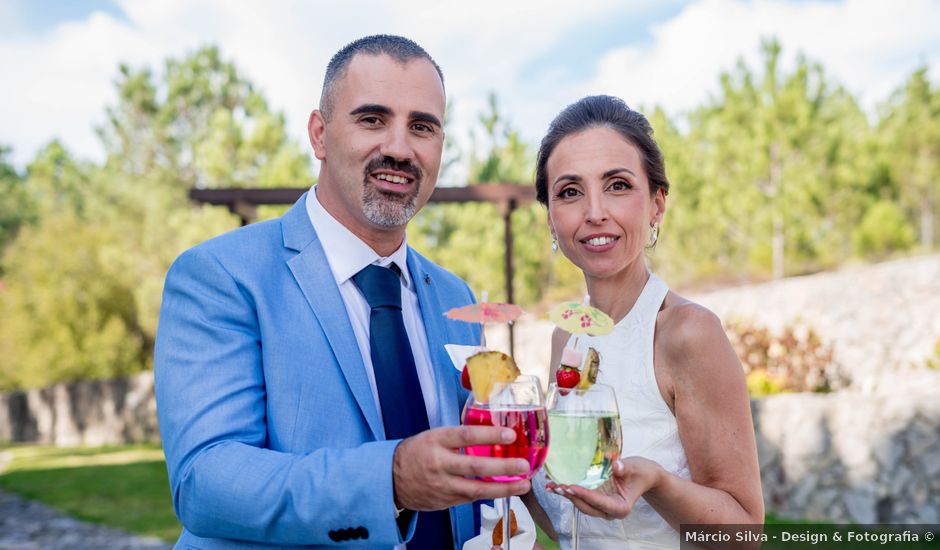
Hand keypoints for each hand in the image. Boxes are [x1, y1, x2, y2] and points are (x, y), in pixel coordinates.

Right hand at [393, 425, 531, 510]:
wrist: (390, 478)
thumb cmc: (416, 452)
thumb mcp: (433, 435)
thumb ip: (459, 436)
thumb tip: (490, 431)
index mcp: (436, 441)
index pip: (465, 436)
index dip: (489, 434)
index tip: (510, 434)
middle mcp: (439, 464)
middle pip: (475, 467)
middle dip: (503, 467)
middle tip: (523, 465)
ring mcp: (442, 485)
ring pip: (476, 490)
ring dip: (504, 488)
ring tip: (523, 484)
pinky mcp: (445, 501)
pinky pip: (471, 498)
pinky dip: (490, 495)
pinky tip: (506, 491)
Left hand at [547, 457, 661, 519]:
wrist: (642, 475)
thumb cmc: (641, 472)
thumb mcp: (636, 467)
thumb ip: (626, 467)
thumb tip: (616, 465)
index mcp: (621, 507)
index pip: (600, 503)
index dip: (585, 495)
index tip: (571, 487)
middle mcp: (609, 510)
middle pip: (587, 507)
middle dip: (571, 497)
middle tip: (558, 486)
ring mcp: (601, 506)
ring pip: (581, 504)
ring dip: (566, 495)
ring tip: (552, 486)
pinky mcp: (595, 499)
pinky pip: (580, 498)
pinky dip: (568, 492)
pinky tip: (555, 485)